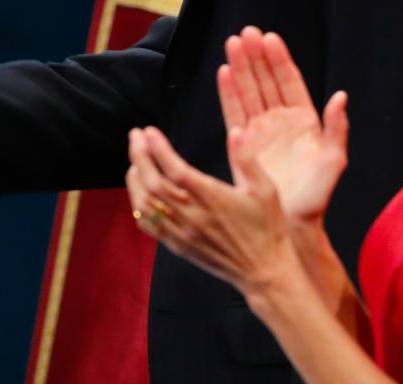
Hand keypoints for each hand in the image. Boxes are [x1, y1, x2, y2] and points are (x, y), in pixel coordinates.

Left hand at [126, 124, 296, 296]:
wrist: (263, 270)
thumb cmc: (267, 227)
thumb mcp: (265, 189)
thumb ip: (246, 158)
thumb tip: (236, 131)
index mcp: (213, 198)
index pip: (176, 170)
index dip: (158, 149)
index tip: (148, 132)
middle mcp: (193, 216)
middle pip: (154, 184)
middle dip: (140, 157)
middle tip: (135, 136)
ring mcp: (182, 233)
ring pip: (146, 205)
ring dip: (135, 180)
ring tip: (134, 161)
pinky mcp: (178, 246)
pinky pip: (149, 226)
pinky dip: (138, 206)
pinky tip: (139, 193)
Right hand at [217, 27, 348, 226]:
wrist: (292, 224)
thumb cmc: (316, 196)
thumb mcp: (333, 160)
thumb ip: (336, 128)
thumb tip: (341, 96)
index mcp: (305, 121)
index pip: (290, 82)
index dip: (280, 60)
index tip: (270, 38)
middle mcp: (281, 122)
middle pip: (266, 81)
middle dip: (256, 57)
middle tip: (246, 33)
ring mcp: (260, 132)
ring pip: (249, 92)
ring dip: (240, 69)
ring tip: (231, 44)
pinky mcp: (242, 145)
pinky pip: (234, 113)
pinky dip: (228, 93)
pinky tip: (223, 73)